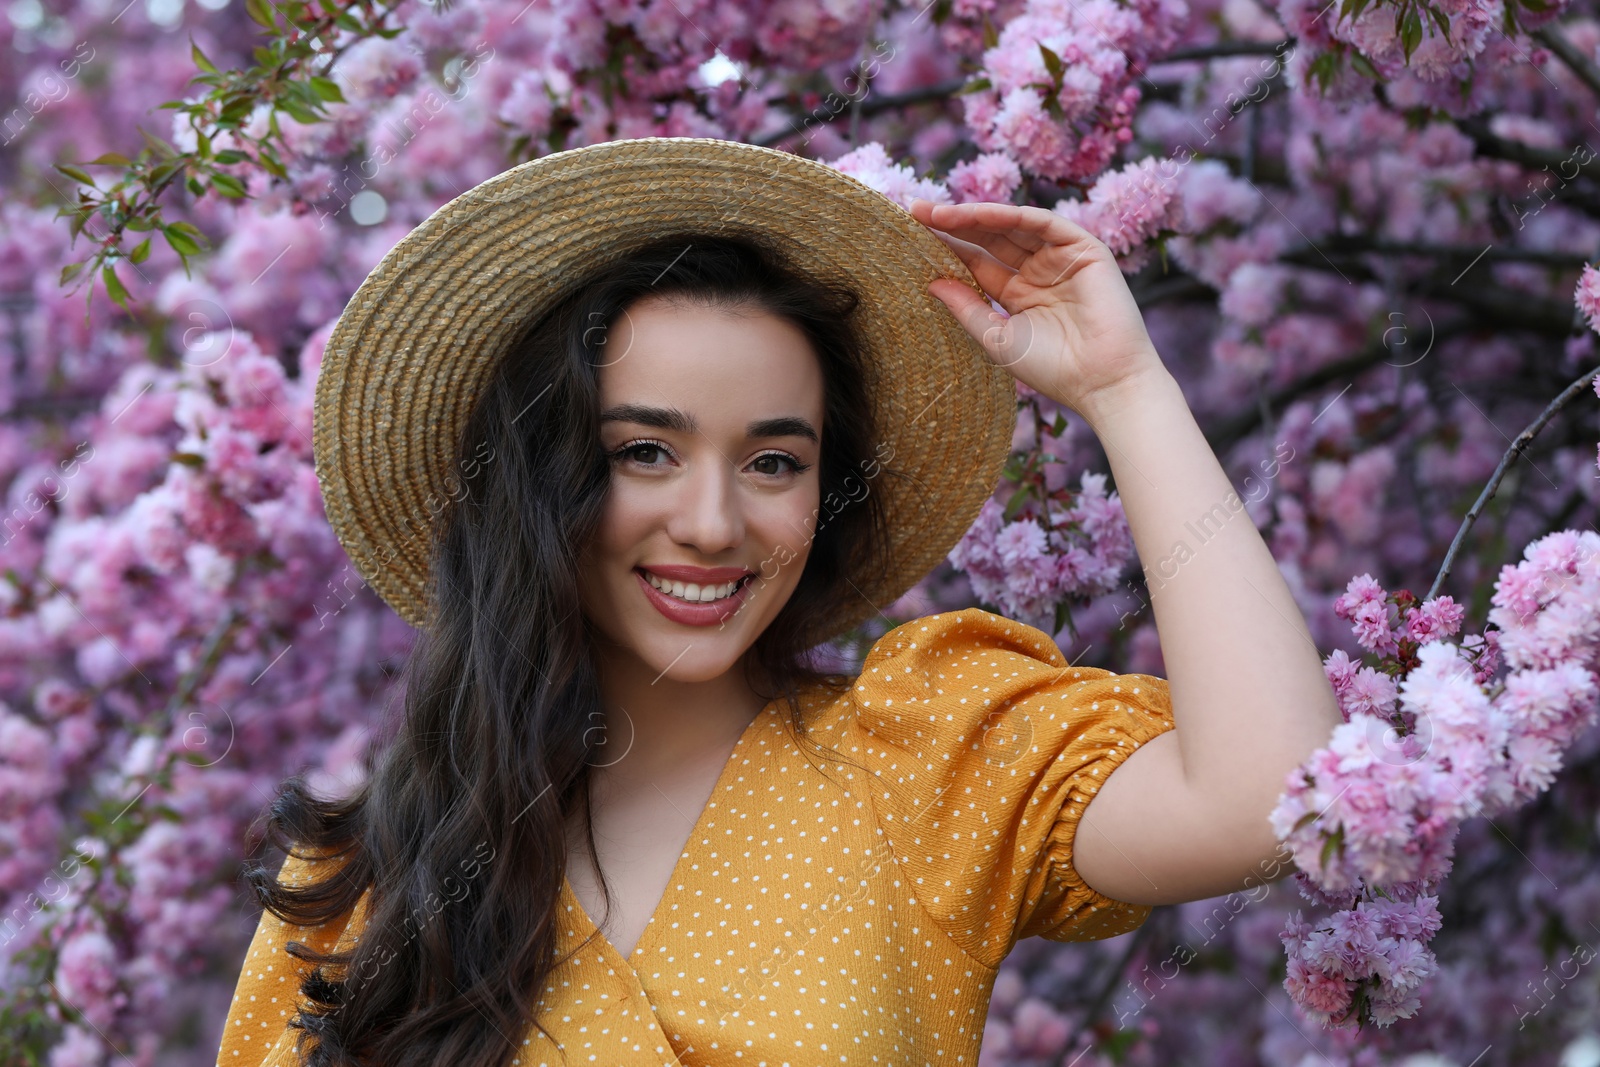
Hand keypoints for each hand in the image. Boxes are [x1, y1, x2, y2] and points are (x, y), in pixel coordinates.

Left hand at [909, 198, 1167, 421]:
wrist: (1103, 381)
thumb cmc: (1054, 369)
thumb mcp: (997, 338)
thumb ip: (967, 308)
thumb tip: (931, 281)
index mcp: (1019, 294)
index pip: (977, 262)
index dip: (946, 247)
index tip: (911, 235)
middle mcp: (1039, 272)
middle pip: (990, 239)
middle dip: (954, 224)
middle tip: (914, 210)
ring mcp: (1061, 258)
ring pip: (1012, 227)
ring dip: (974, 216)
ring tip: (936, 212)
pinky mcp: (1085, 248)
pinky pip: (1042, 223)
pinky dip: (1010, 215)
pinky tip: (976, 213)